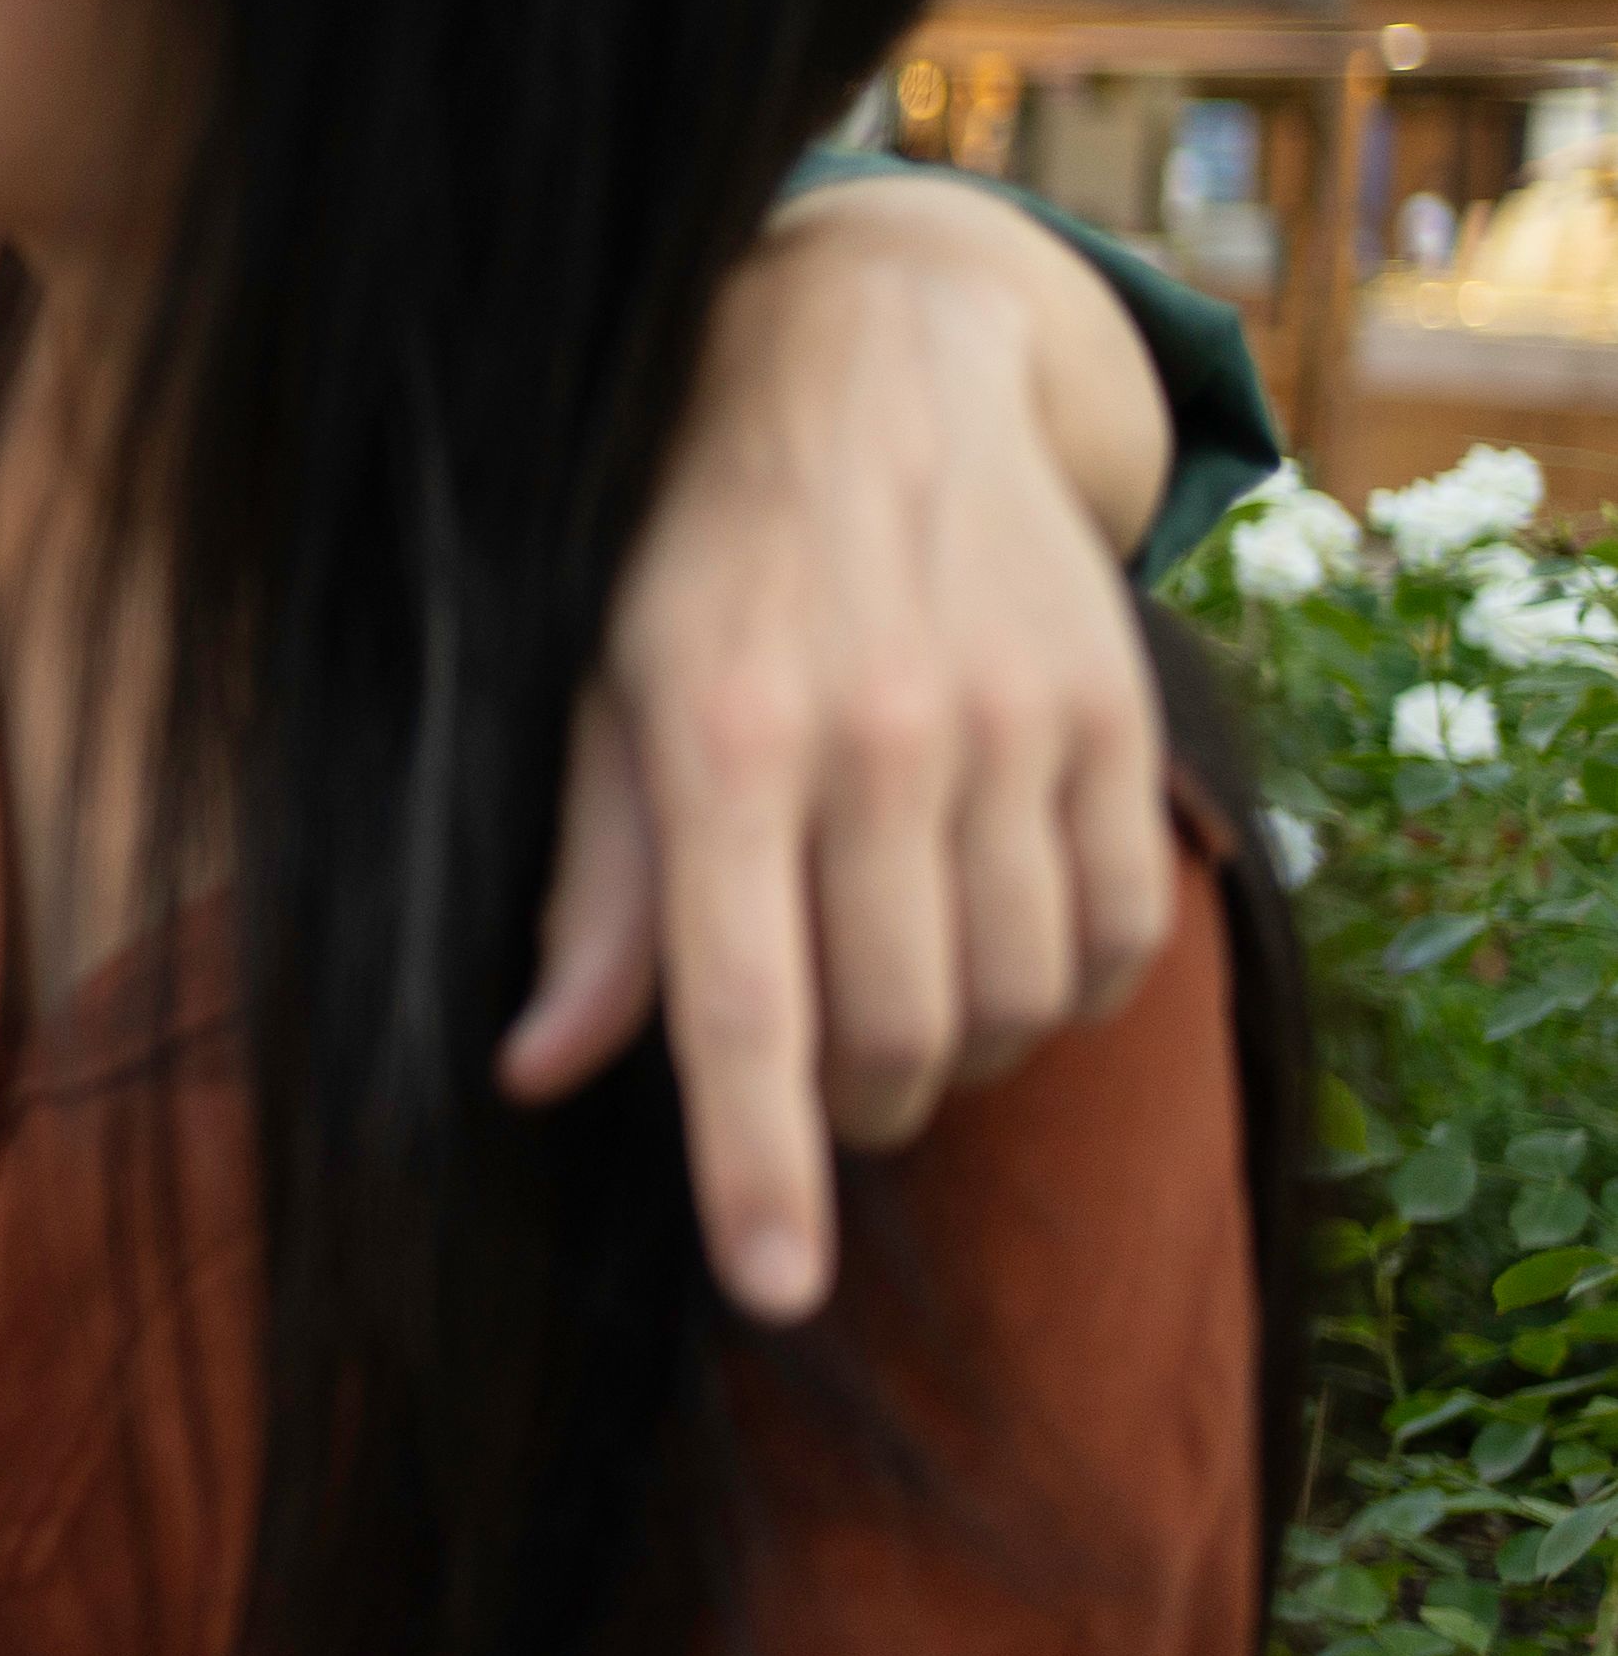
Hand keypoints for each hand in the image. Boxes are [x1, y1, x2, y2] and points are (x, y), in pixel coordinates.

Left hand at [506, 187, 1176, 1321]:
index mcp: (719, 742)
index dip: (760, 1169)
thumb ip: (588, 894)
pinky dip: (1065, 988)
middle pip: (893, 1033)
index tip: (775, 1287)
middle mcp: (876, 738)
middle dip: (853, 1116)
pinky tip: (999, 946)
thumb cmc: (687, 556)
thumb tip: (538, 1072)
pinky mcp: (1114, 712)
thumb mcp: (594, 703)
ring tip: (899, 1003)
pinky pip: (1118, 936)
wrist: (862, 368)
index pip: (744, 1008)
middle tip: (822, 1095)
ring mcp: (1011, 723)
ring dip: (957, 1054)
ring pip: (1016, 1002)